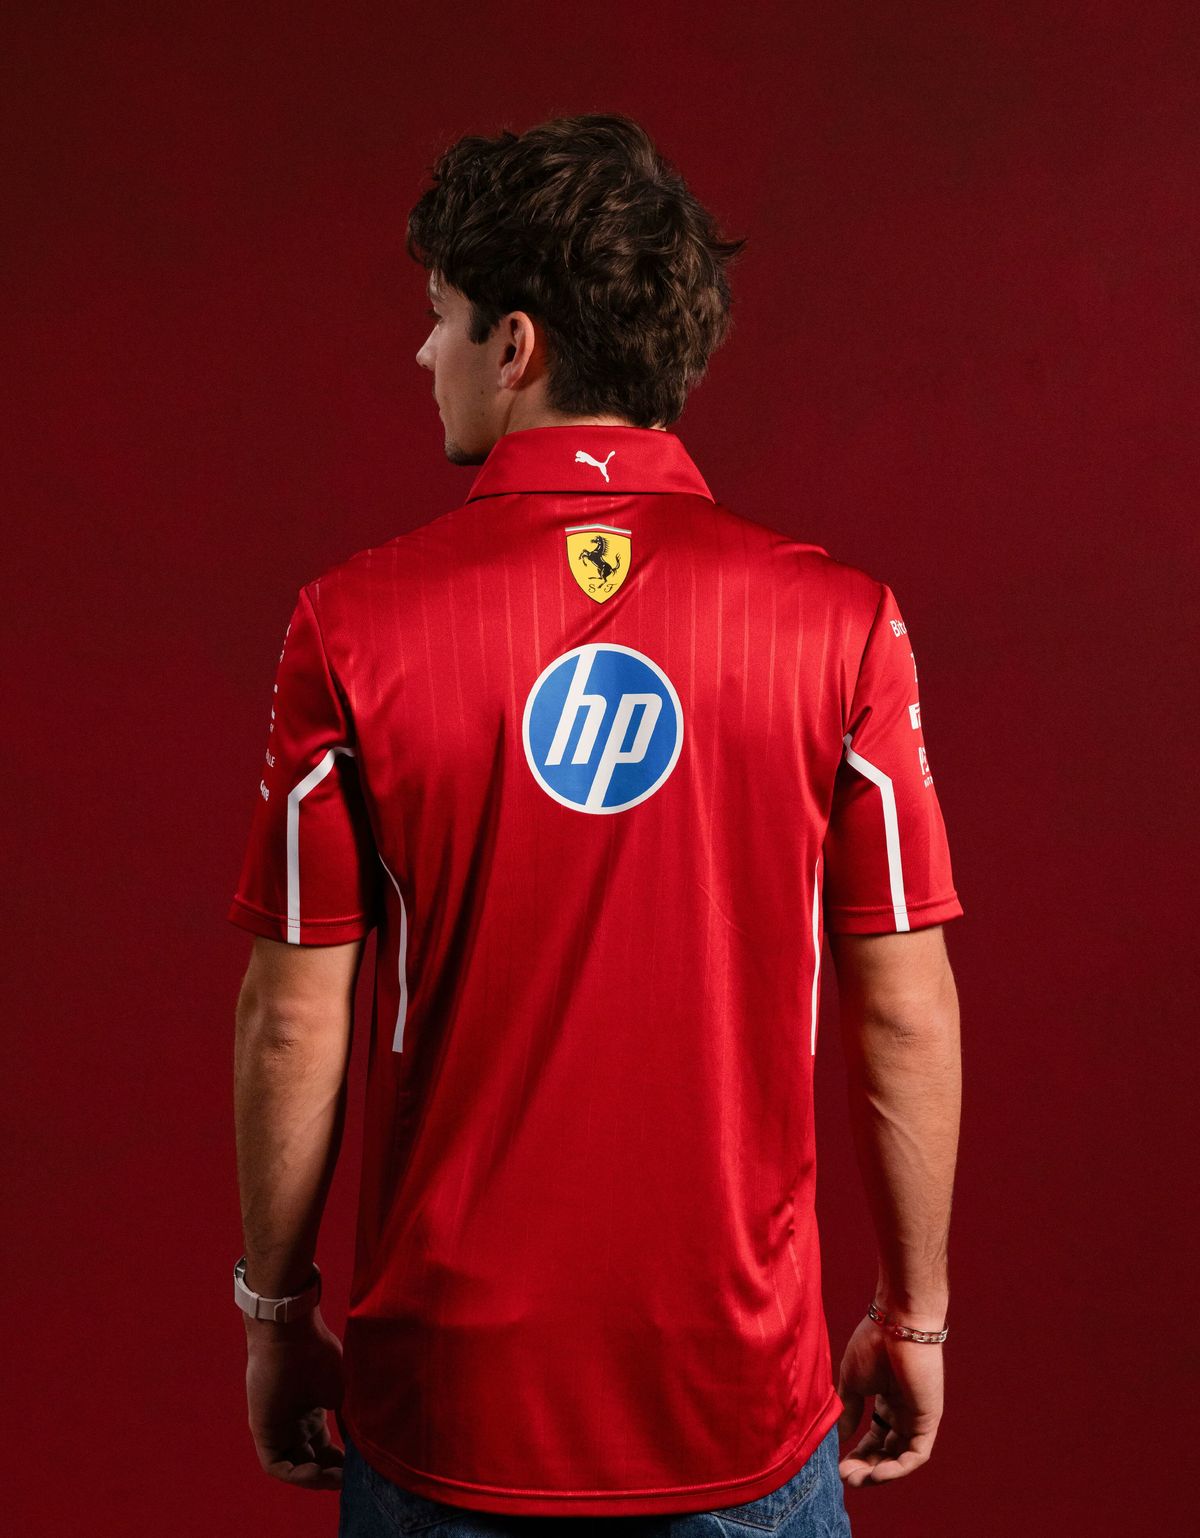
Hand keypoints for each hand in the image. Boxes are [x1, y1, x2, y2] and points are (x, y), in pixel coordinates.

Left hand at [244, 1306, 345, 1489]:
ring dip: (315, 1479)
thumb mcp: (343, 1391)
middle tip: (351, 1479)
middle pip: (310, 1461)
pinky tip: (317, 1472)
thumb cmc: (319, 1353)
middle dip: (331, 1475)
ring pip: (294, 1468)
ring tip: (337, 1478)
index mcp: (311, 1412)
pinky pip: (276, 1466)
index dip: (341, 1463)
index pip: (323, 1449)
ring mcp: (277, 1428)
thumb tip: (369, 1446)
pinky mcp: (263, 1431)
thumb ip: (352, 1419)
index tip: (361, 1469)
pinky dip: (297, 1476)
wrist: (291, 1334)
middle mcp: (293, 1423)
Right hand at [835, 1313, 943, 1486]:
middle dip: (865, 1468)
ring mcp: (916, 1417)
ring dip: (879, 1473)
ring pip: (900, 1458)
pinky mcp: (928, 1419)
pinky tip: (877, 1473)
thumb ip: (848, 1410)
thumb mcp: (853, 1381)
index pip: (875, 1439)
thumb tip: (839, 1437)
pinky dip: (898, 1468)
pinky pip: (916, 1455)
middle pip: (886, 1452)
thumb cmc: (872, 1343)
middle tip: (845, 1477)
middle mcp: (903, 1412)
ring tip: (856, 1478)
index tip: (838, 1465)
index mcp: (887, 1400)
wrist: (895, 1323)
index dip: (857, 1454)